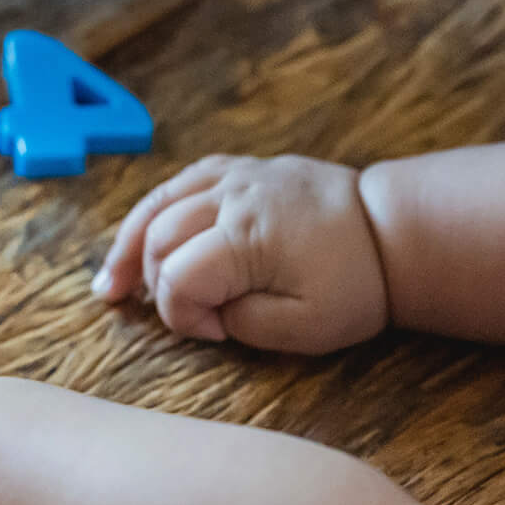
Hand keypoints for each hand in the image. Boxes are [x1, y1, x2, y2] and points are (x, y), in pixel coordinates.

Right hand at [93, 155, 388, 352]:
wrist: (393, 231)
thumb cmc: (356, 285)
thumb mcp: (306, 328)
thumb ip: (243, 323)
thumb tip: (206, 310)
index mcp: (247, 237)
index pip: (179, 278)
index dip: (182, 315)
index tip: (212, 335)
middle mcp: (231, 198)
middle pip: (157, 238)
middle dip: (154, 284)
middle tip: (170, 316)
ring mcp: (234, 176)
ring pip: (157, 203)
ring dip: (129, 245)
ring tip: (111, 283)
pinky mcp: (240, 169)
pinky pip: (180, 182)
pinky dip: (153, 211)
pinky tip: (142, 237)